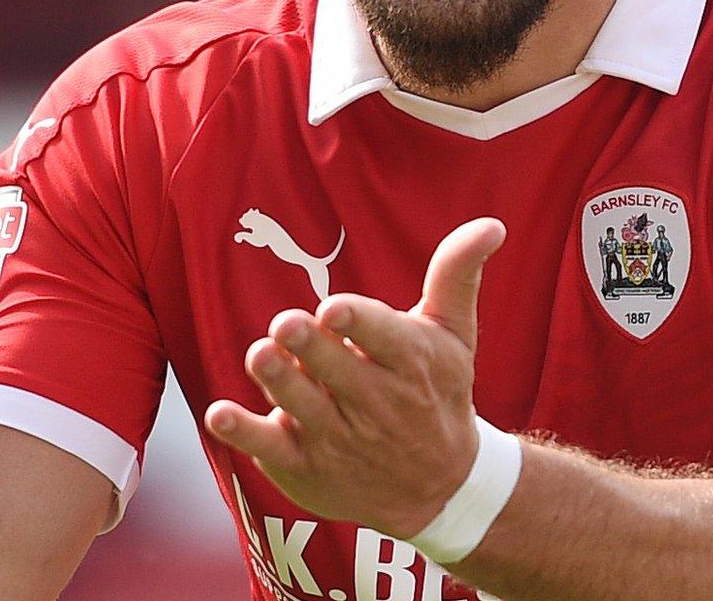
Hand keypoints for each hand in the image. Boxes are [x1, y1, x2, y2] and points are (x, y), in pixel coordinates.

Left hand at [203, 218, 505, 537]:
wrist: (441, 488)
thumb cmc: (439, 392)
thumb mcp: (455, 336)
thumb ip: (456, 275)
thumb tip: (492, 225)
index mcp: (411, 363)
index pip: (383, 338)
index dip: (357, 323)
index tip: (334, 308)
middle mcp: (376, 404)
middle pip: (338, 371)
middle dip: (311, 347)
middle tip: (285, 324)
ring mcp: (339, 438)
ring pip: (306, 408)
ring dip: (280, 382)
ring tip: (258, 354)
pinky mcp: (307, 466)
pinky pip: (272, 449)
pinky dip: (245, 434)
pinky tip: (220, 415)